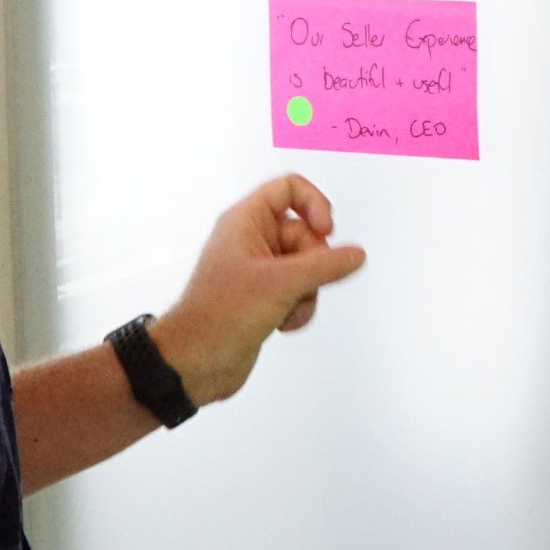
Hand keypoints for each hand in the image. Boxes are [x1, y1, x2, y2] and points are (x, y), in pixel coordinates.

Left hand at [152, 175, 365, 405]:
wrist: (195, 362)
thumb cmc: (217, 316)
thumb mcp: (281, 284)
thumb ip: (325, 266)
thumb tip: (354, 255)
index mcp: (245, 221)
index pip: (288, 188)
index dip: (314, 204)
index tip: (326, 231)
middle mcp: (251, 240)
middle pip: (305, 234)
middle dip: (312, 265)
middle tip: (300, 285)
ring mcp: (258, 270)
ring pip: (306, 267)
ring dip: (306, 292)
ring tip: (286, 309)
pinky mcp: (264, 296)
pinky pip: (299, 291)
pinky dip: (299, 307)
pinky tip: (283, 324)